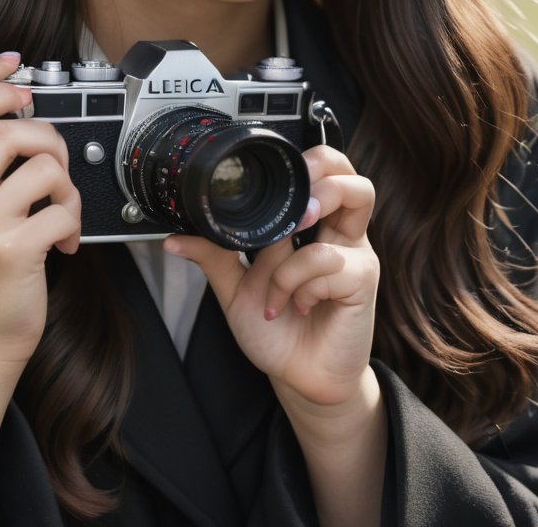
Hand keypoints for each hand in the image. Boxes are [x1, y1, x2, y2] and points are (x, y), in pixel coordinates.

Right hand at [0, 52, 80, 373]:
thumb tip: (12, 107)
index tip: (16, 64)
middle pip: (3, 123)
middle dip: (44, 131)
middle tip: (52, 159)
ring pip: (40, 161)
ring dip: (65, 180)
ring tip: (59, 206)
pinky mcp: (10, 249)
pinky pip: (61, 206)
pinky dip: (73, 219)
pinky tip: (62, 240)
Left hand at [164, 145, 378, 410]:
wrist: (296, 379)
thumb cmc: (274, 331)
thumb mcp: (235, 289)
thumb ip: (213, 257)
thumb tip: (174, 238)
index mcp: (313, 227)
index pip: (324, 169)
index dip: (306, 159)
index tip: (270, 176)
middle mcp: (339, 233)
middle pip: (350, 168)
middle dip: (322, 169)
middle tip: (294, 197)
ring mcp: (356, 253)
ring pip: (357, 196)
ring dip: (313, 212)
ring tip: (292, 237)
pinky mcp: (363, 280)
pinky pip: (330, 259)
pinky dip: (299, 281)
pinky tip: (293, 305)